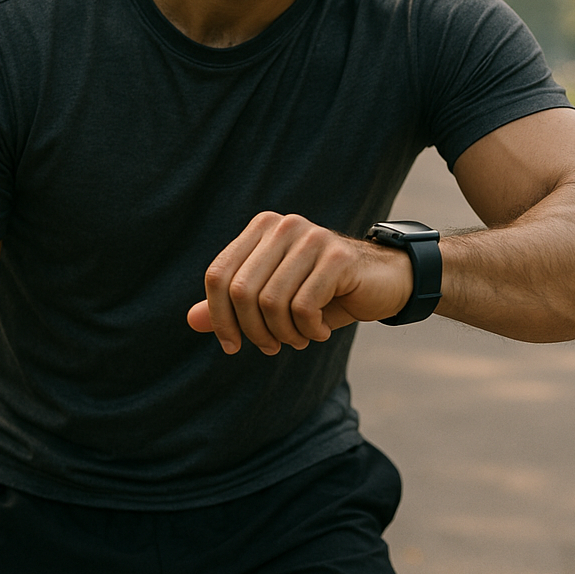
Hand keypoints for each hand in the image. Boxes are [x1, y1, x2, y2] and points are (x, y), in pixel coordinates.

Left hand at [187, 212, 412, 354]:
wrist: (384, 281)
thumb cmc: (324, 291)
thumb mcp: (274, 300)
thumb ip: (233, 305)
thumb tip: (191, 320)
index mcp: (261, 228)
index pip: (218, 274)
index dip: (218, 317)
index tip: (232, 346)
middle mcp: (283, 226)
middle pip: (241, 291)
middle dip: (252, 331)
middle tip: (272, 348)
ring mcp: (311, 238)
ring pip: (272, 302)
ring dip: (283, 335)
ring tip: (299, 339)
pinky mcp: (337, 257)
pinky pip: (303, 307)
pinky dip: (308, 331)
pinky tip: (320, 331)